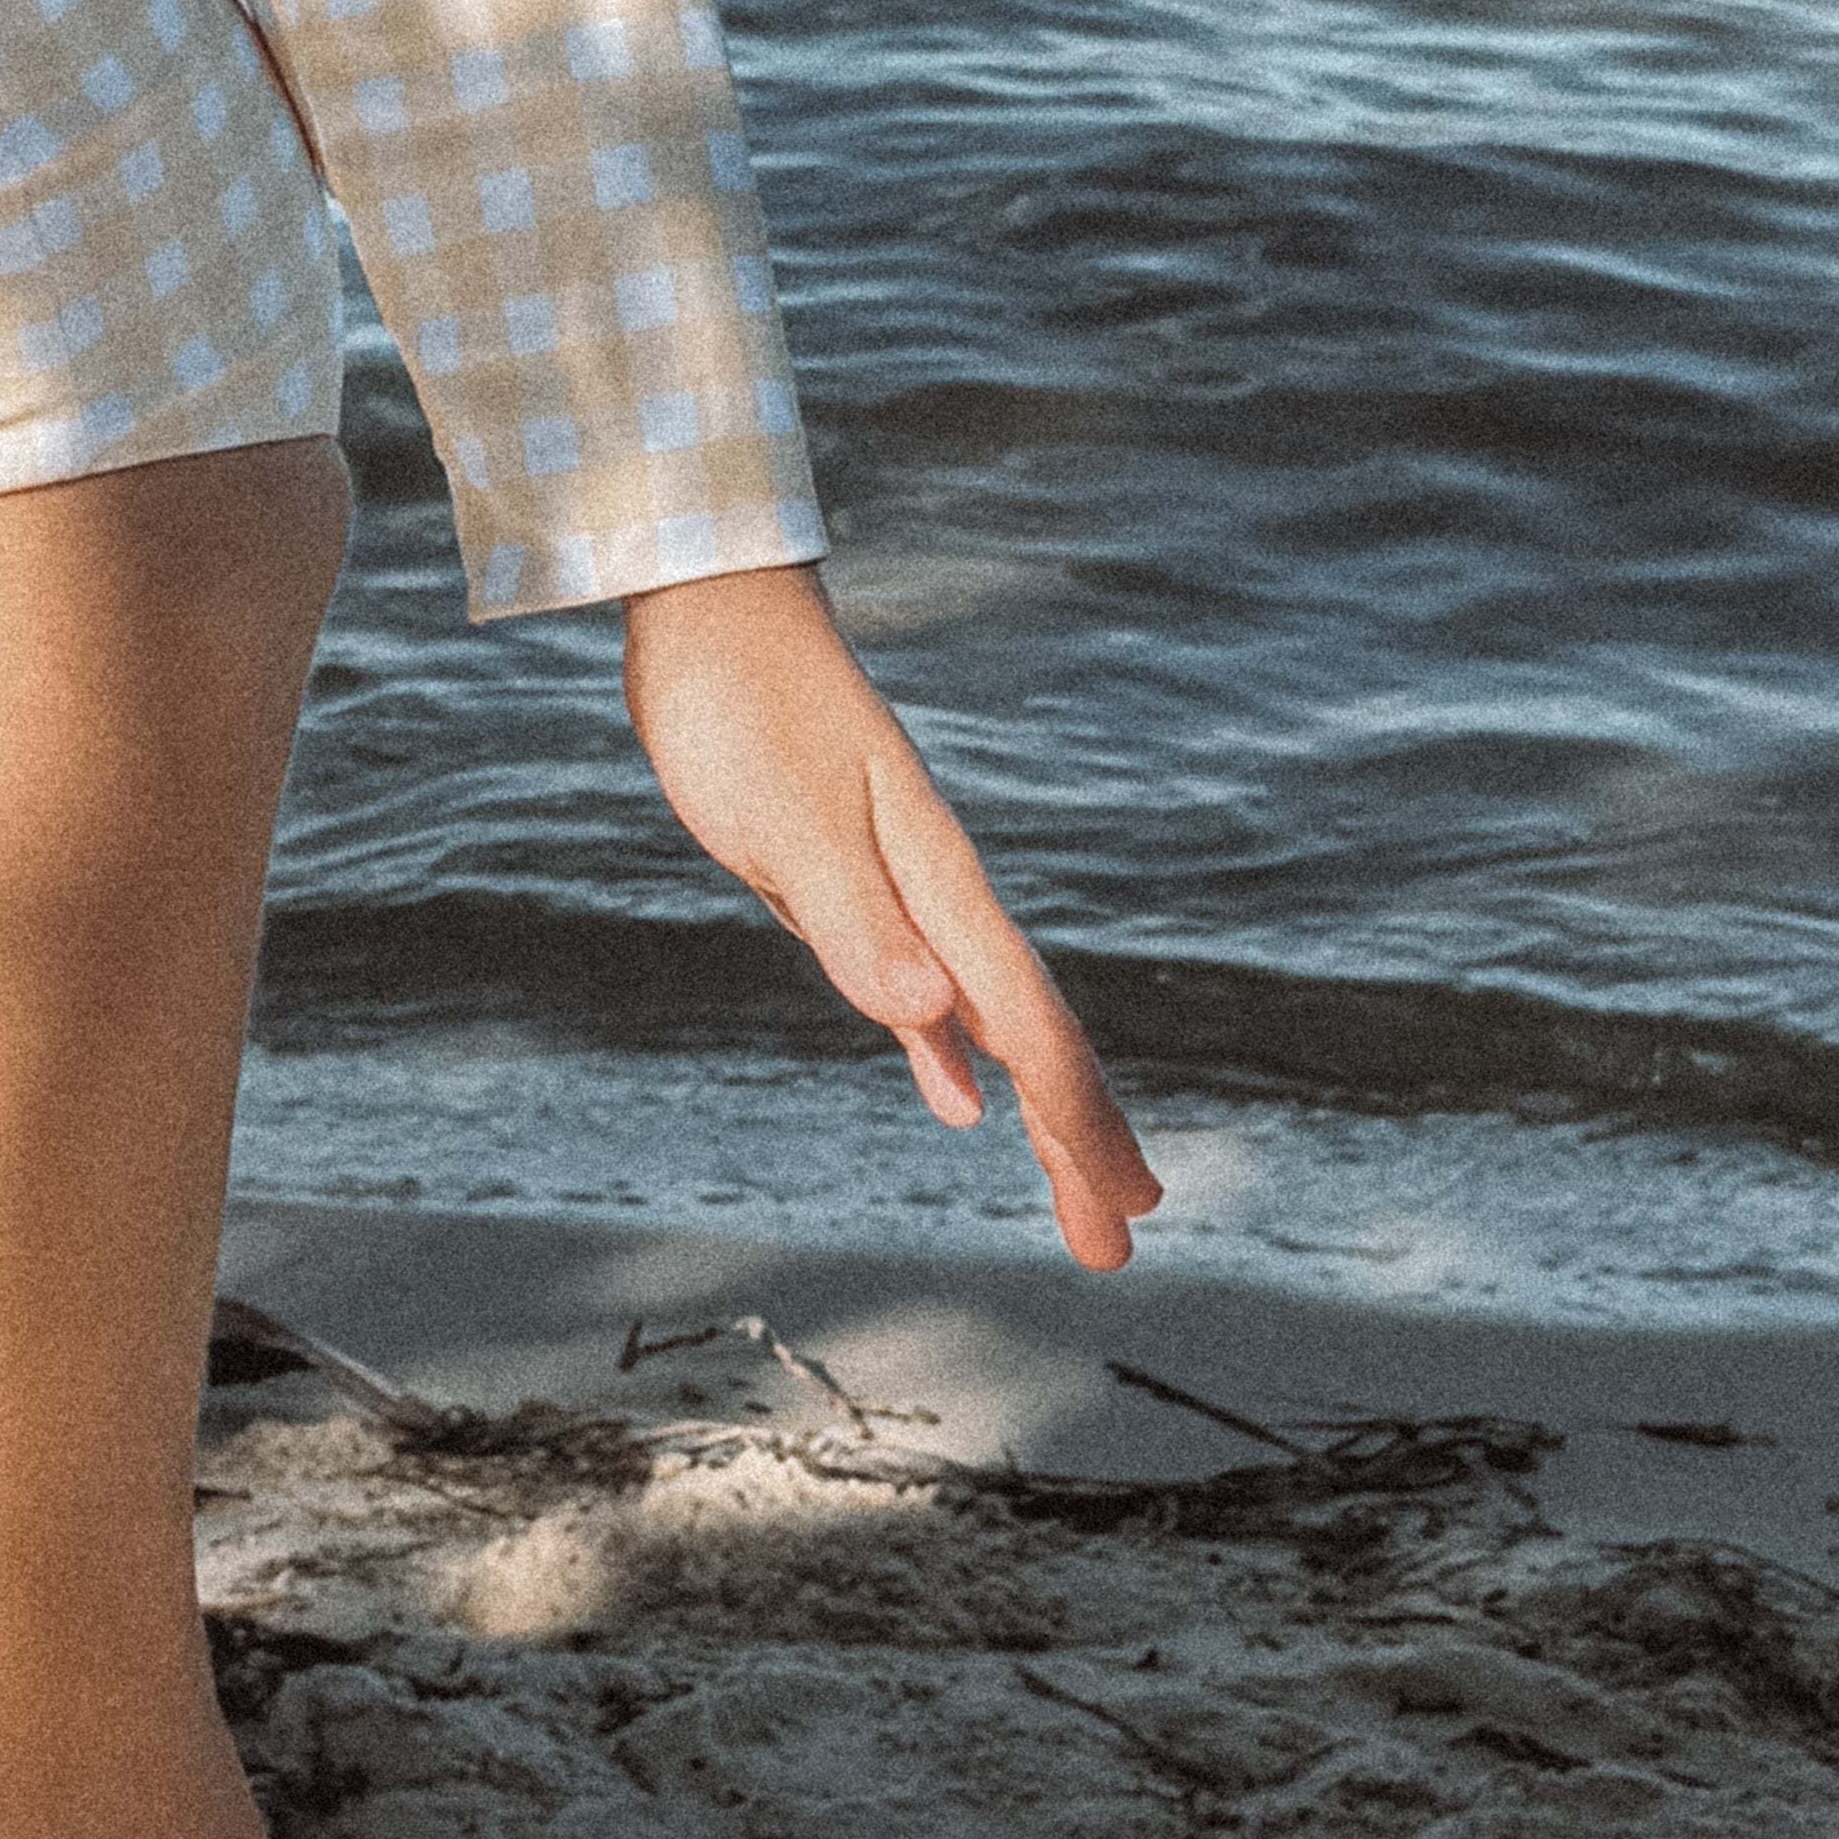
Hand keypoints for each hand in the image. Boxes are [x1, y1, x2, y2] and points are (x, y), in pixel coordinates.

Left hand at [620, 564, 1163, 1272]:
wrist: (713, 604)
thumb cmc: (741, 700)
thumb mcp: (784, 819)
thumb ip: (854, 917)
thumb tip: (934, 1020)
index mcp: (934, 880)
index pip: (1026, 1024)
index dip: (1074, 1121)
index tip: (1125, 1203)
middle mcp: (934, 889)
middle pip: (1029, 1032)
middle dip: (1079, 1135)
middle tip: (1122, 1234)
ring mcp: (899, 885)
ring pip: (990, 1019)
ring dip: (1033, 1105)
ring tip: (1078, 1184)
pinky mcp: (849, 878)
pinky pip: (927, 990)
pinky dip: (951, 1048)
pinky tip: (956, 1088)